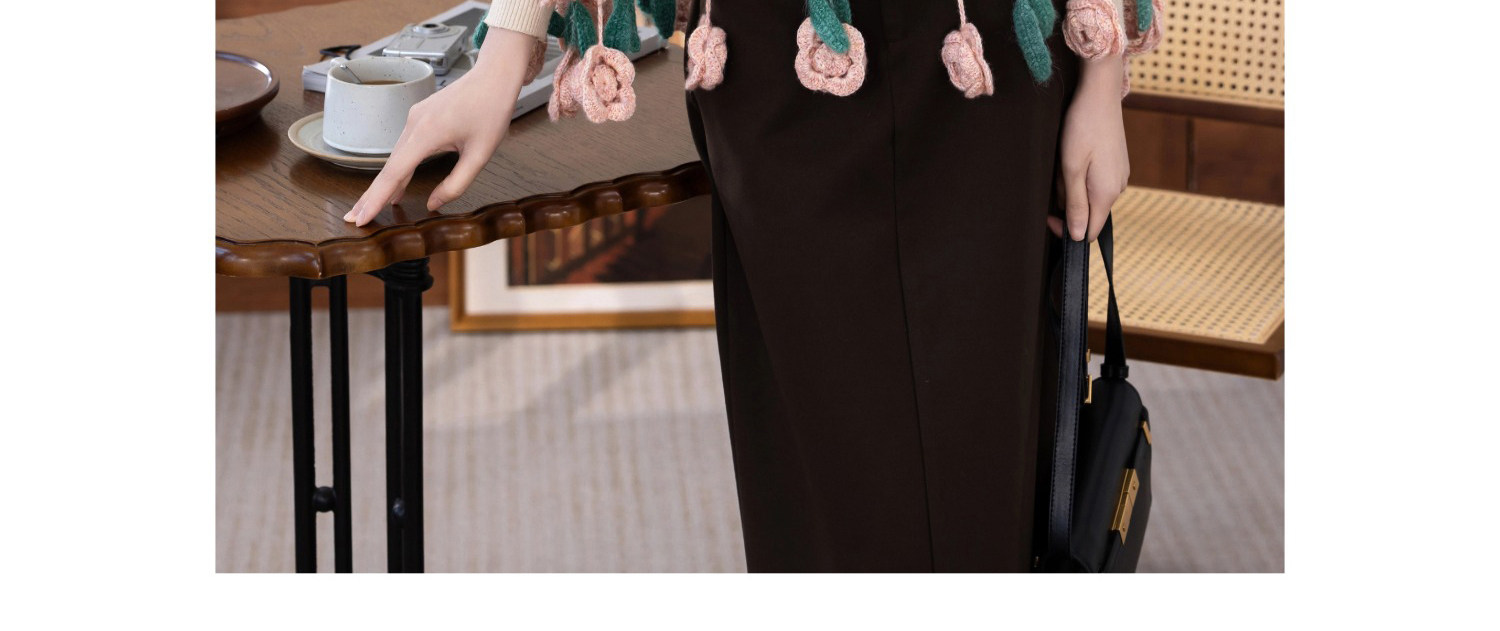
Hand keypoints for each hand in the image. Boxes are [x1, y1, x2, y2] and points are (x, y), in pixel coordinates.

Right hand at [344, 28, 535, 226]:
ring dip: (384, 183)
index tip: (359, 218)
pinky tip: (397, 184)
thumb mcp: (480, 155)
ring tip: (372, 208)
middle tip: (352, 219)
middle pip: (388, 167)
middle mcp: (413, 125)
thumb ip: (457, 184)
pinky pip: (403, 147)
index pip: (394, 174)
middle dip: (370, 195)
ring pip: (395, 157)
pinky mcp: (419, 117)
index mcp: (426, 134)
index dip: (376, 199)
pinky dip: (397, 167)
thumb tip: (433, 205)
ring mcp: (414, 118)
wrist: (493, 77)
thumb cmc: (491, 112)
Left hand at [1051, 54, 1129, 241]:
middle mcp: (1118, 188)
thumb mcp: (1071, 168)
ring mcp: (1120, 175)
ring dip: (1072, 187)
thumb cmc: (1082, 128)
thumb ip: (1075, 204)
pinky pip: (1095, 181)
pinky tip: (1074, 156)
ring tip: (1065, 163)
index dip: (1068, 230)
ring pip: (1090, 196)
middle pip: (1089, 213)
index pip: (1090, 231)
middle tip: (1056, 178)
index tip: (1049, 216)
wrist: (1100, 94)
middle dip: (1067, 203)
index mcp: (1107, 193)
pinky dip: (1080, 175)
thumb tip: (1078, 235)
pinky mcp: (1117, 164)